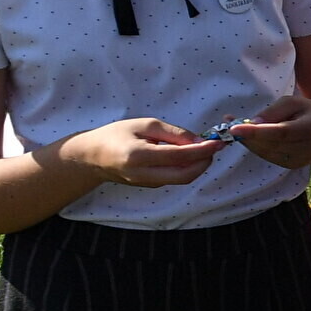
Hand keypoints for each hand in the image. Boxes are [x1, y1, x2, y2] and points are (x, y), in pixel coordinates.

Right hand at [60, 118, 223, 188]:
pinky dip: (187, 168)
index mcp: (139, 156)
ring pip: (182, 179)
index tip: (218, 141)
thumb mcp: (145, 125)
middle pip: (185, 176)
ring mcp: (147, 183)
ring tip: (203, 148)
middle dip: (205, 162)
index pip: (179, 157)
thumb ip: (174, 133)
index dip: (202, 150)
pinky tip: (189, 155)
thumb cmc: (117, 135)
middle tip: (214, 146)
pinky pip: (175, 178)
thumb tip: (201, 141)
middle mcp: (143, 174)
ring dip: (198, 165)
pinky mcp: (151, 186)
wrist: (92, 157)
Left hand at [222, 95, 310, 169]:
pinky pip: (267, 155)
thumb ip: (272, 112)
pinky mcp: (292, 166)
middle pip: (269, 144)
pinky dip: (255, 145)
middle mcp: (308, 148)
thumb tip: (251, 124)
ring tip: (238, 126)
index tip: (234, 128)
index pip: (281, 132)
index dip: (257, 131)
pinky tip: (250, 135)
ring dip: (248, 140)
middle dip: (246, 134)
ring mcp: (300, 161)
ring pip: (265, 151)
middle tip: (228, 121)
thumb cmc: (310, 113)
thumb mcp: (294, 103)